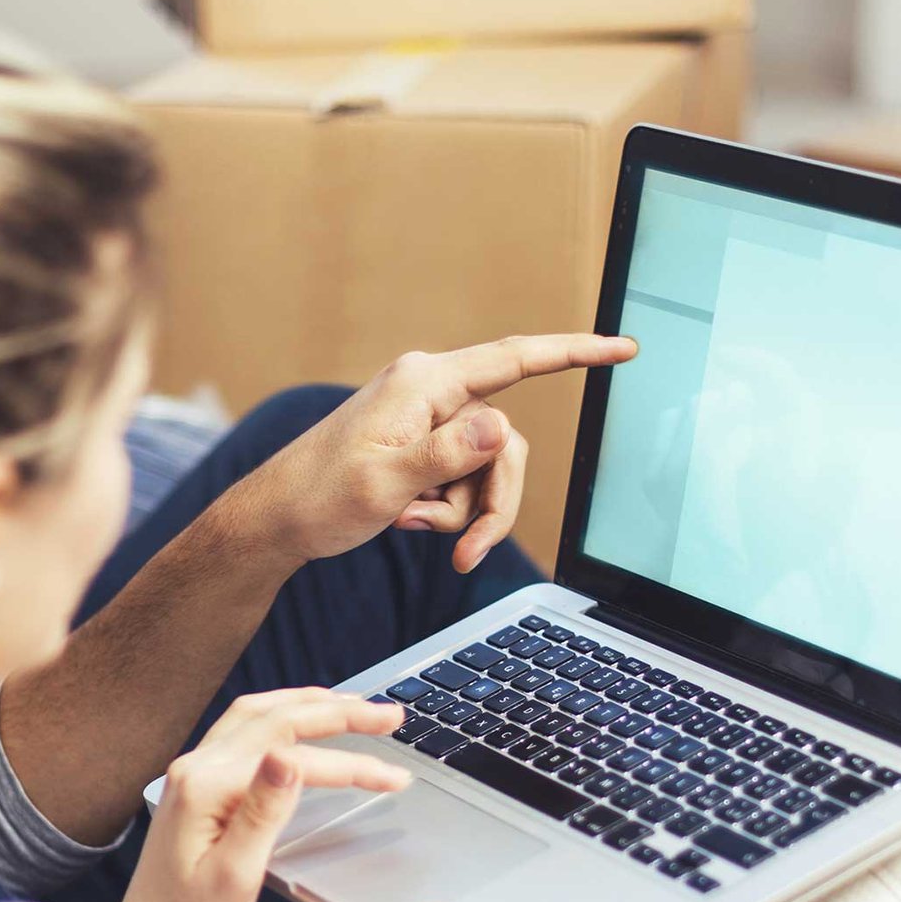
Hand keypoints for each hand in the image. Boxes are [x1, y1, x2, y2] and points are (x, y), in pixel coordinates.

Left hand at [114, 689, 409, 901]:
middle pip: (278, 718)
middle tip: (390, 715)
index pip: (294, 758)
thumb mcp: (234, 876)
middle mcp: (196, 767)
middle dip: (340, 713)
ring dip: (310, 704)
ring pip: (260, 713)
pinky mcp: (198, 781)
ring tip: (357, 705)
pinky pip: (245, 728)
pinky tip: (304, 718)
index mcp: (205, 787)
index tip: (393, 777)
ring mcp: (194, 770)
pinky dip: (284, 714)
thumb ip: (263, 813)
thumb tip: (289, 759)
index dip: (351, 765)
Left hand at [235, 333, 636, 574]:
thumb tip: (501, 426)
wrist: (277, 521)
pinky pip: (462, 481)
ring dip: (461, 512)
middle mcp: (432, 391)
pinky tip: (403, 519)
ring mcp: (427, 420)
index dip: (575, 353)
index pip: (516, 359)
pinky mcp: (421, 447)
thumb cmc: (320, 497)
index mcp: (426, 382)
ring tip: (412, 527)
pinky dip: (442, 511)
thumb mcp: (385, 481)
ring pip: (488, 469)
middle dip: (493, 502)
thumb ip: (447, 454)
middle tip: (464, 553)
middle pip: (507, 444)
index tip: (624, 348)